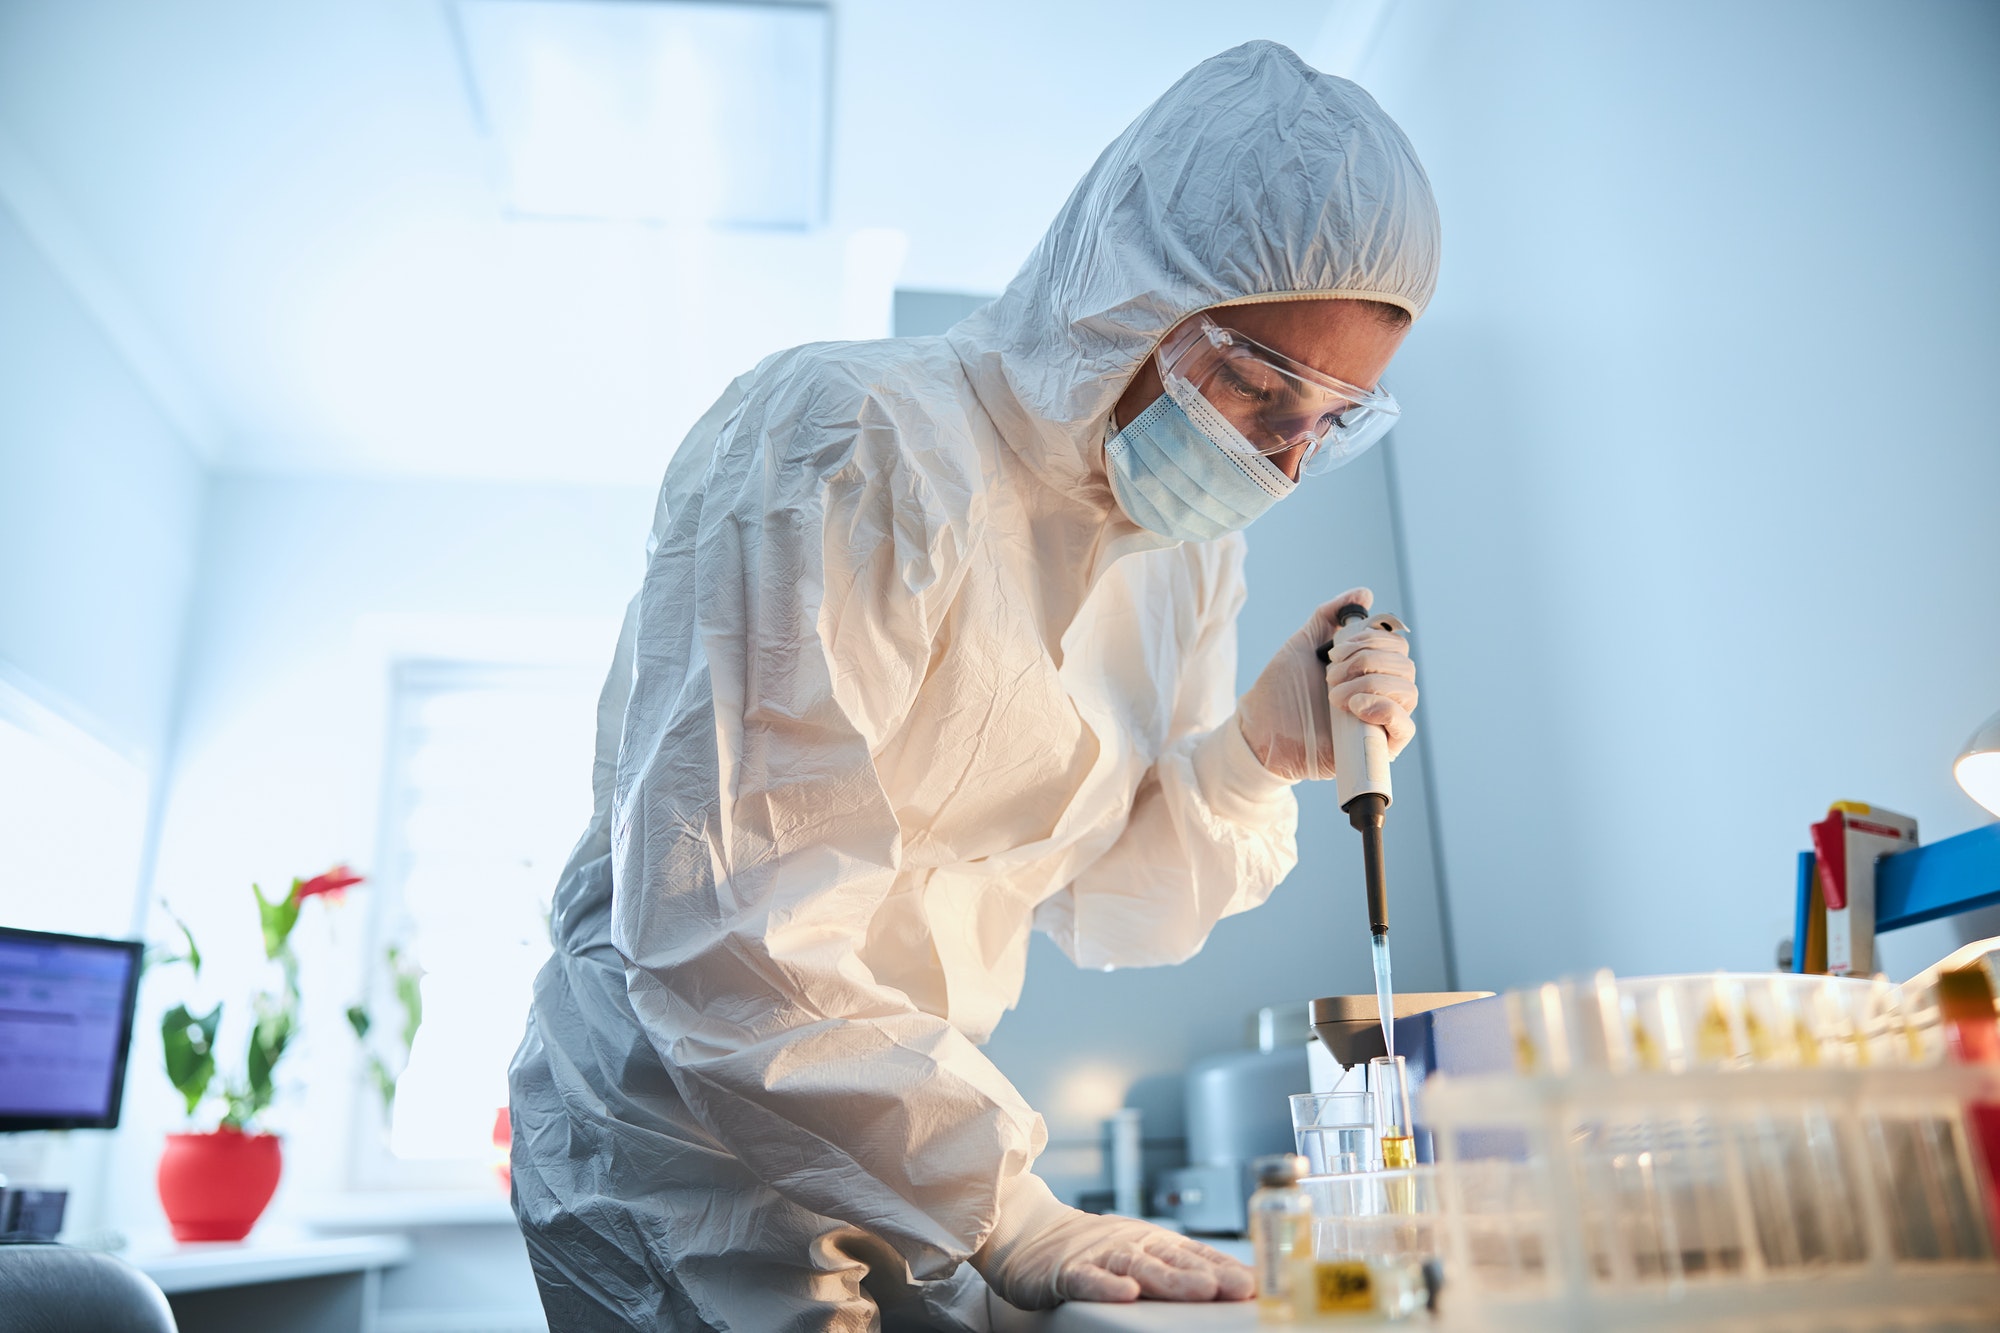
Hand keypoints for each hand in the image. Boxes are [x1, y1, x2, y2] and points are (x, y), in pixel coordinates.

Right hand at [972, 1175, 1252, 1308]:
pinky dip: (1108, 1286)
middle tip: (1239, 1288)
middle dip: (1208, 1273)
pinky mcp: (1067, 1271)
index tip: (1256, 1283)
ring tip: (1200, 1289)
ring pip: (1139, 1267)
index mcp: (1153, 1242)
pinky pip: (1089, 1279)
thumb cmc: (1092, 1250)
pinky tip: (1127, 1294)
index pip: (1196, 1254)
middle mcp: (1132, 1244)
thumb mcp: (1139, 1255)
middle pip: (1174, 1259)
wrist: (1029, 1233)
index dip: (1226, 1267)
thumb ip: (1177, 1267)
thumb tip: (1234, 1284)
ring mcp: (1100, 1255)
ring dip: (1171, 1278)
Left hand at [1236, 587, 1417, 781]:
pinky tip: (1356, 707)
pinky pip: (1405, 728)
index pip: (1397, 646)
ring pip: (1408, 692)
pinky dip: (1385, 709)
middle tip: (1330, 673)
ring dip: (1370, 684)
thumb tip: (1365, 594)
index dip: (1372, 640)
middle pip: (1406, 667)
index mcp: (1367, 669)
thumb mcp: (1303, 644)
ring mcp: (1379, 721)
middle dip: (1366, 662)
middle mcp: (1379, 694)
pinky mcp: (1376, 749)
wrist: (1258, 730)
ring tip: (1334, 695)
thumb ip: (1330, 615)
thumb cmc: (1279, 691)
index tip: (1336, 649)